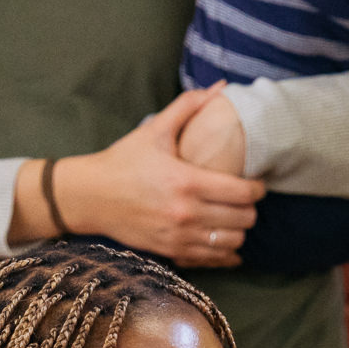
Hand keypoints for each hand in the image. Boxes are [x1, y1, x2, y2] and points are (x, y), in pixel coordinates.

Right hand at [13, 87, 263, 267]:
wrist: (90, 197)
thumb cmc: (123, 161)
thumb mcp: (154, 130)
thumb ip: (188, 107)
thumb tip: (219, 87)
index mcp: (187, 182)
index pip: (242, 193)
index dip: (258, 189)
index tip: (257, 184)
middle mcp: (186, 214)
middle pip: (243, 220)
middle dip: (250, 210)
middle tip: (246, 200)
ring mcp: (179, 236)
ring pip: (232, 243)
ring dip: (239, 231)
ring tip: (234, 219)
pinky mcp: (172, 252)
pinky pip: (212, 260)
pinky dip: (225, 254)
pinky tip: (226, 243)